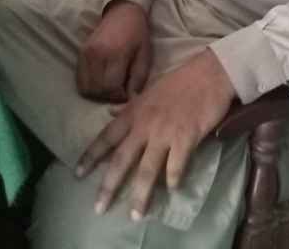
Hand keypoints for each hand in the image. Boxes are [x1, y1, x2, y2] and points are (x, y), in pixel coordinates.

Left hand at [76, 49, 235, 219]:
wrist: (210, 73)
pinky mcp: (186, 138)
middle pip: (121, 160)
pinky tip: (172, 188)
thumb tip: (110, 112)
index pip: (106, 136)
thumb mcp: (150, 90)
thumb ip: (130, 106)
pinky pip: (176, 166)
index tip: (78, 174)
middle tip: (99, 208)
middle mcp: (145, 125)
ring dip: (141, 195)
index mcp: (134, 111)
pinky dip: (173, 180)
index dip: (91, 156)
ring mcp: (165, 132)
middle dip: (109, 187)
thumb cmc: (181, 80)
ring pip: (147, 170)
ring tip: (136, 214)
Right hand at [77, 0, 151, 102]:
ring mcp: (86, 54)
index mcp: (116, 54)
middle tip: (119, 89)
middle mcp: (97, 54)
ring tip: (110, 85)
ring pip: (86, 88)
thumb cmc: (138, 33)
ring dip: (98, 93)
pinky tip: (101, 80)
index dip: (119, 95)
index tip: (127, 92)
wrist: (123, 12)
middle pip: (97, 90)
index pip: (111, 87)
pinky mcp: (80, 54)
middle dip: (109, 96)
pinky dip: (89, 86)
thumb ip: (139, 77)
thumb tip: (131, 98)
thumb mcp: (145, 54)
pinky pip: (79, 80)